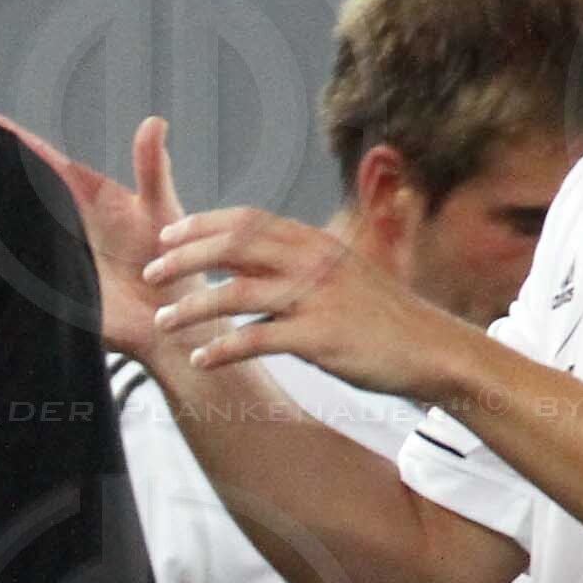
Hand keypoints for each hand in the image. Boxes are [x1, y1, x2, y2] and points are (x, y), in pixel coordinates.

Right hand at [0, 111, 182, 364]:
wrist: (168, 317)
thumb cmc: (172, 259)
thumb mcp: (161, 209)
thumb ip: (152, 169)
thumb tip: (154, 122)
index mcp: (83, 194)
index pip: (40, 159)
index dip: (12, 138)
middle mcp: (61, 220)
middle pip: (15, 190)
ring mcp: (49, 253)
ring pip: (7, 229)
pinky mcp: (46, 288)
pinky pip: (11, 274)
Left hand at [146, 204, 464, 400]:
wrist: (431, 349)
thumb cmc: (381, 317)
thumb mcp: (343, 274)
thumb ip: (302, 263)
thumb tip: (259, 261)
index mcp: (316, 243)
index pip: (249, 221)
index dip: (203, 225)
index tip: (167, 233)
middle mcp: (314, 262)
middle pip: (235, 247)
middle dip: (186, 257)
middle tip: (151, 273)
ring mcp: (317, 298)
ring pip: (238, 294)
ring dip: (194, 306)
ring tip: (163, 322)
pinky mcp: (321, 338)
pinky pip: (258, 340)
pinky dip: (224, 350)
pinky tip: (199, 361)